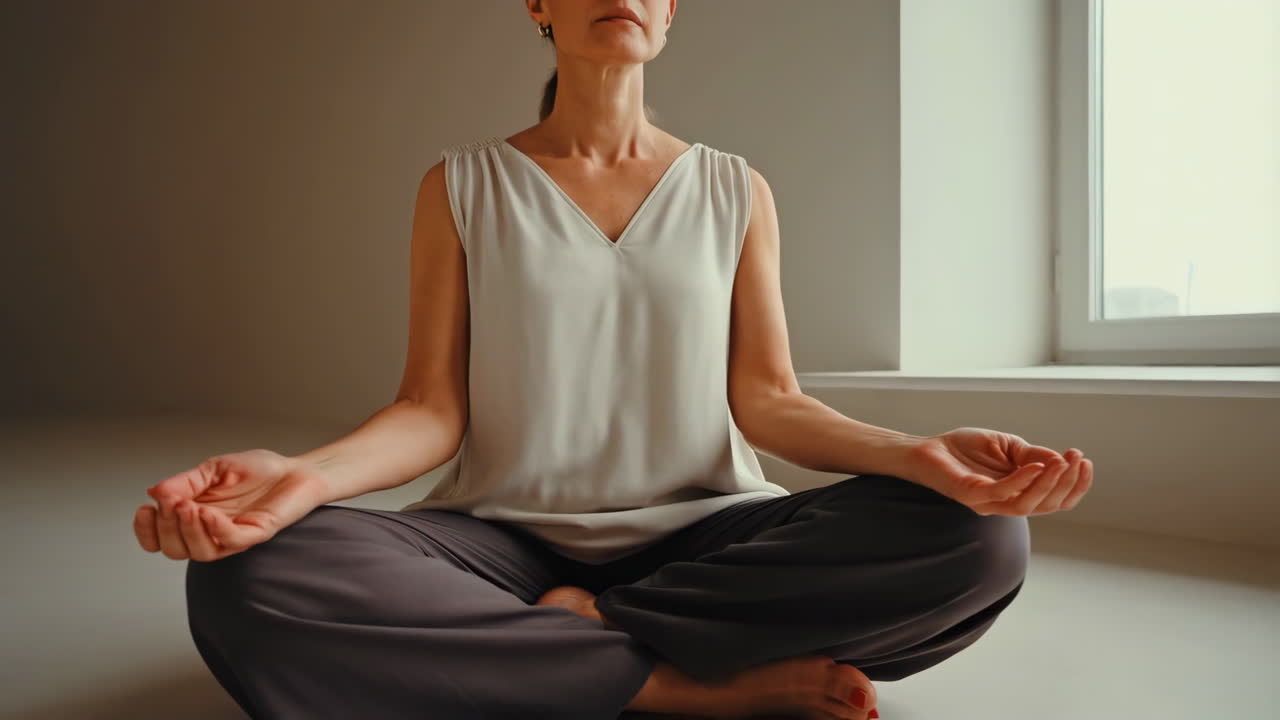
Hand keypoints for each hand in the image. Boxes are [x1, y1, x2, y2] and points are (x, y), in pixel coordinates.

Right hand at [133, 448, 328, 561]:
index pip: (160, 539)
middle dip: (167, 527)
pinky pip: (231, 541)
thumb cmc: (258, 471)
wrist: (296, 469)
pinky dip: (215, 529)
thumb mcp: (214, 469)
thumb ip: (186, 482)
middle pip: (174, 550)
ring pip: (200, 553)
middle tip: (173, 503)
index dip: (146, 530)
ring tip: (188, 507)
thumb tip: (154, 492)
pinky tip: (208, 513)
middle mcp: (211, 532)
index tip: (146, 508)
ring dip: (188, 531)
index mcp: (195, 517)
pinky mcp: (256, 534)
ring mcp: (233, 536)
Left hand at [902, 427, 1092, 516]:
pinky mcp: (971, 496)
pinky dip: (1022, 481)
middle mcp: (1006, 503)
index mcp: (1018, 493)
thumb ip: (1032, 454)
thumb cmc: (965, 449)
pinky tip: (1036, 467)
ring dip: (1049, 484)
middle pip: (1048, 505)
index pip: (1055, 499)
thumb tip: (1061, 460)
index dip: (1075, 486)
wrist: (928, 448)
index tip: (1086, 462)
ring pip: (1028, 504)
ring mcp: (988, 503)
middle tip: (1077, 459)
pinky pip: (1002, 494)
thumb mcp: (1007, 446)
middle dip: (1067, 483)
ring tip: (1063, 463)